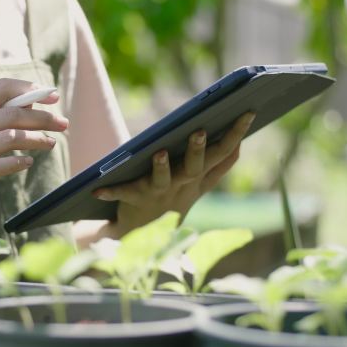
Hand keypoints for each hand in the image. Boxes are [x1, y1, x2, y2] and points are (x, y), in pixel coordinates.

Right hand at [0, 78, 68, 226]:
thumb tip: (31, 106)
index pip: (0, 89)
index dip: (29, 89)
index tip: (51, 95)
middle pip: (11, 114)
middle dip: (43, 118)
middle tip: (63, 123)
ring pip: (9, 137)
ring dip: (36, 139)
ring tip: (50, 143)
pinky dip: (18, 162)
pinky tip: (27, 162)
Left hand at [93, 112, 254, 235]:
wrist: (144, 233)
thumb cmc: (173, 198)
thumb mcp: (199, 184)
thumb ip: (218, 166)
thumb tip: (240, 143)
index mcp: (199, 178)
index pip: (222, 155)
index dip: (236, 135)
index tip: (249, 113)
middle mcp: (182, 187)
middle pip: (194, 168)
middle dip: (198, 150)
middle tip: (200, 130)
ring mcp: (159, 195)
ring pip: (162, 180)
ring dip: (162, 167)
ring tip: (160, 152)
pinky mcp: (135, 201)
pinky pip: (122, 194)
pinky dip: (110, 191)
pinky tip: (97, 187)